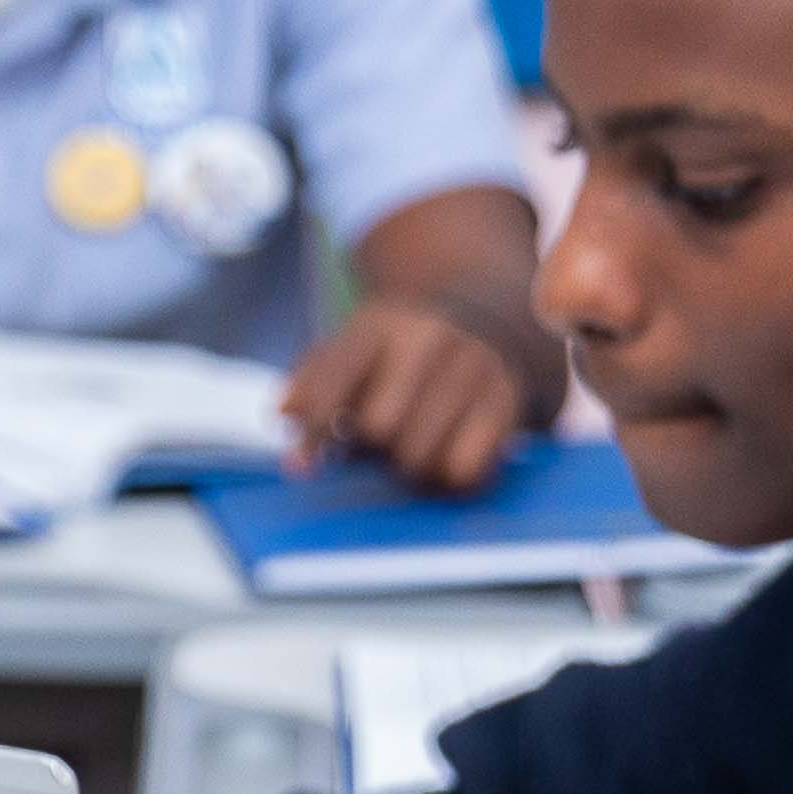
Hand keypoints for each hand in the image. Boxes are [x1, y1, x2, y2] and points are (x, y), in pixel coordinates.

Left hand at [279, 296, 539, 496]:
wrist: (486, 317)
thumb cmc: (400, 352)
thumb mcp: (353, 348)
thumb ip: (312, 382)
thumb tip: (285, 414)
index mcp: (379, 324)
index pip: (335, 380)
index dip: (313, 430)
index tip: (300, 467)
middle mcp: (428, 339)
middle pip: (379, 427)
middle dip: (367, 449)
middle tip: (374, 446)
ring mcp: (472, 367)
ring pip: (419, 455)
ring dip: (406, 467)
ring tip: (409, 448)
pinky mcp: (506, 400)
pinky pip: (464, 469)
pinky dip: (446, 476)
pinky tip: (444, 455)